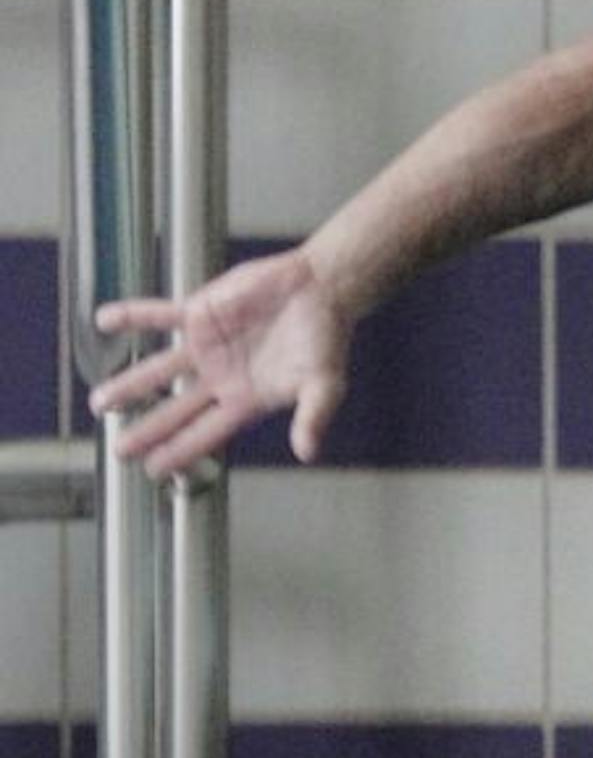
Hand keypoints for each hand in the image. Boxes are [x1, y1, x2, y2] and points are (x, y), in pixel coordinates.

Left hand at [89, 248, 351, 477]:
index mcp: (244, 400)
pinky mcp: (202, 312)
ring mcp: (207, 346)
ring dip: (130, 385)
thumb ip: (313, 417)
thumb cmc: (327, 336)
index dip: (178, 452)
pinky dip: (133, 317)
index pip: (205, 434)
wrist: (322, 287)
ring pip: (160, 369)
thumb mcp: (324, 384)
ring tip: (101, 402)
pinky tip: (105, 320)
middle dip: (146, 431)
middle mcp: (219, 377)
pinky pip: (161, 316)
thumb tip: (308, 452)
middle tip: (120, 450)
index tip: (154, 471)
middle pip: (175, 410)